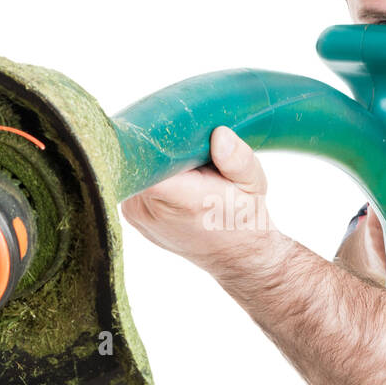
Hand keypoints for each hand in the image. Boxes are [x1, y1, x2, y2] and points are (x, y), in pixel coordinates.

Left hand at [121, 124, 279, 271]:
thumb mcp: (253, 184)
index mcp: (181, 199)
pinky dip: (149, 175)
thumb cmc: (243, 216)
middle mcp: (151, 210)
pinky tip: (172, 177)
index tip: (172, 129)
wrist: (233, 255)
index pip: (146, 159)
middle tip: (184, 144)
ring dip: (152, 161)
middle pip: (137, 161)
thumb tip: (219, 134)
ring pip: (133, 170)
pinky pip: (133, 183)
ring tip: (181, 164)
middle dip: (157, 146)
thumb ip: (238, 159)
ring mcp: (136, 215)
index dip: (153, 138)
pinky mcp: (132, 216)